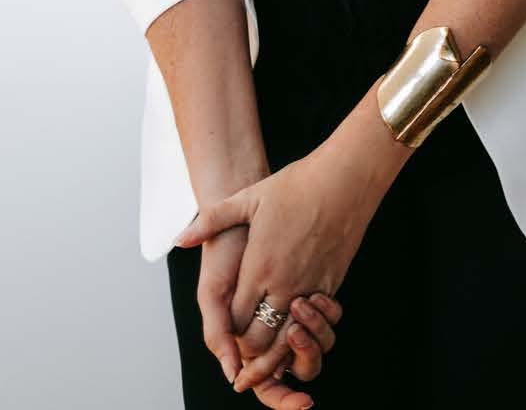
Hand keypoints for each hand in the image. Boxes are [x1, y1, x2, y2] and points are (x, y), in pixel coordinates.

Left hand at [175, 147, 381, 394]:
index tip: (225, 323)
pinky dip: (300, 328)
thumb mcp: (247, 198)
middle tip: (242, 343)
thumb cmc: (295, 185)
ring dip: (275, 344)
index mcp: (259, 266)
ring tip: (264, 344)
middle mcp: (284, 283)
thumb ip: (211, 221)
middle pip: (259, 336)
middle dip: (248, 344)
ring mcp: (310, 287)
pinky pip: (313, 322)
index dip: (227, 327)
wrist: (345, 180)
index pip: (235, 317)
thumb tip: (181, 238)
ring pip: (288, 337)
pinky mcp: (331, 285)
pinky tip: (292, 323)